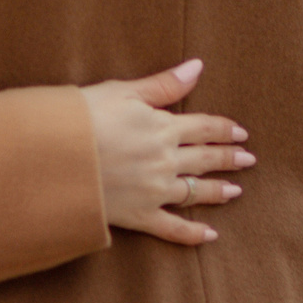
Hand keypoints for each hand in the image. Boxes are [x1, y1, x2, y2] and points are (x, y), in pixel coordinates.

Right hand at [79, 59, 252, 245]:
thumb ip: (163, 84)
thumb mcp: (121, 91)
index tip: (240, 132)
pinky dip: (193, 233)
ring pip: (196, 192)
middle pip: (206, 159)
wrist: (54, 156)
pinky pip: (172, 228)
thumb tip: (197, 67)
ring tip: (236, 191)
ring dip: (218, 191)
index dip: (224, 129)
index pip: (204, 127)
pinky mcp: (138, 215)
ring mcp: (154, 190)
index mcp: (162, 128)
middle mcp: (165, 160)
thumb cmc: (82, 117)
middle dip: (228, 158)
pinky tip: (210, 235)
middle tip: (248, 159)